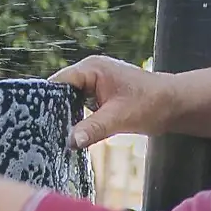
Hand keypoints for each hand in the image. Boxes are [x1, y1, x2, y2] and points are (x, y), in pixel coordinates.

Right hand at [50, 55, 180, 148]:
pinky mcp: (100, 97)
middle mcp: (90, 72)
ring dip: (64, 117)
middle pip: (61, 92)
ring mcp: (95, 84)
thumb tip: (69, 142)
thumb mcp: (119, 118)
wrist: (175, 106)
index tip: (35, 120)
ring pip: (69, 101)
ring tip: (50, 136)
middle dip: (53, 111)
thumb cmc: (151, 104)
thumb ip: (93, 129)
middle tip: (41, 133)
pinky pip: (80, 107)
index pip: (59, 82)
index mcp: (92, 68)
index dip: (46, 100)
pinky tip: (68, 136)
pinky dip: (76, 120)